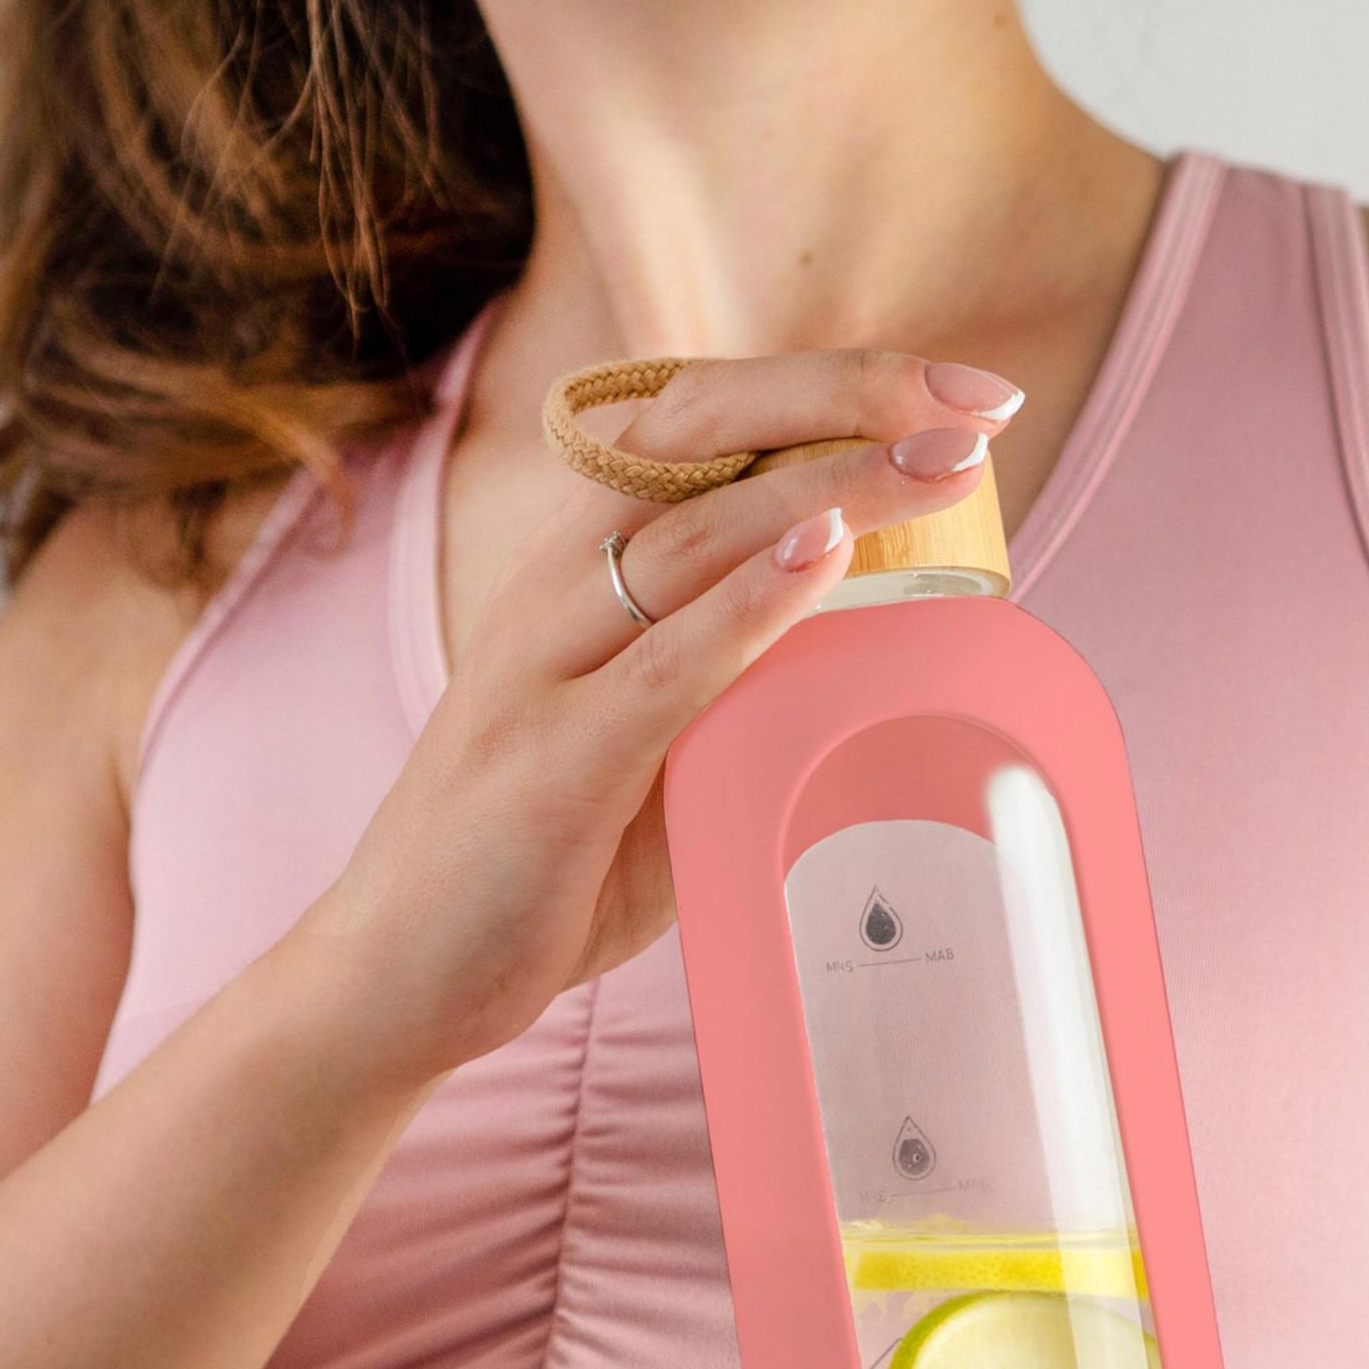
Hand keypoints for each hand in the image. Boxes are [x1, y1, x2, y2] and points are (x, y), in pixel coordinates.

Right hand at [294, 350, 1025, 1089]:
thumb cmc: (537, 866)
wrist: (393, 978)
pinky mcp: (546, 762)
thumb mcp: (654, 753)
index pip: (701, 428)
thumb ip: (734, 689)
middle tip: (975, 401)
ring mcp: (539, 670)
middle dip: (846, 399)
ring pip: (692, 532)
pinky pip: (662, 664)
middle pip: (699, 435)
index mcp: (577, 574)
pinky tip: (827, 556)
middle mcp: (552, 593)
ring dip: (828, 483)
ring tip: (941, 457)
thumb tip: (872, 657)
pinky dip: (749, 603)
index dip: (826, 391)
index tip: (951, 393)